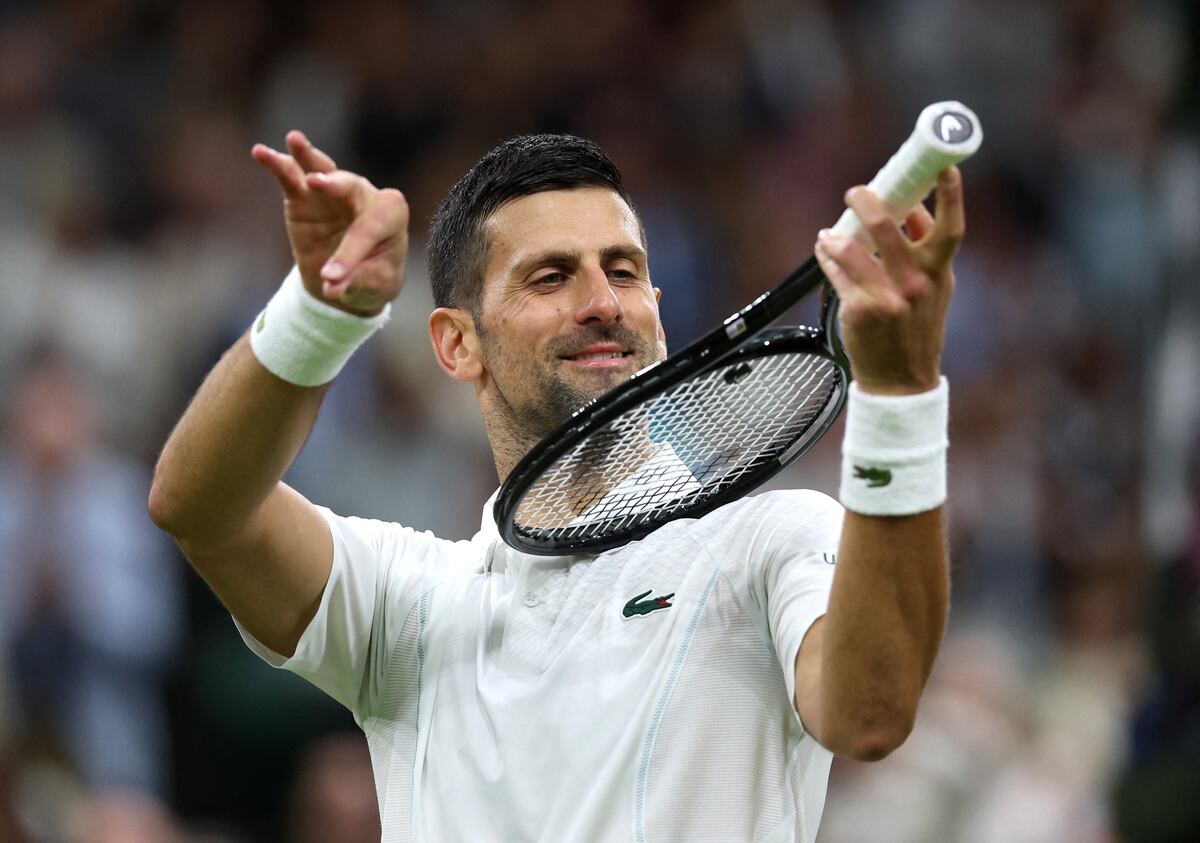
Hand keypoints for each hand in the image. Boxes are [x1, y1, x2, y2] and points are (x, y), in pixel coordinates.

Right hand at [252, 131, 408, 315]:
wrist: (351, 279)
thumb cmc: (372, 276)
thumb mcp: (374, 285)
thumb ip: (354, 282)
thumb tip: (330, 287)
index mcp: (391, 215)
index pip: (368, 229)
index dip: (348, 255)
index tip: (330, 280)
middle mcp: (364, 195)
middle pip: (351, 186)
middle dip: (334, 185)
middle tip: (317, 184)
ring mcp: (333, 191)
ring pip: (321, 169)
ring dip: (307, 155)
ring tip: (294, 141)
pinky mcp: (304, 195)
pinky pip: (291, 176)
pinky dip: (277, 165)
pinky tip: (261, 153)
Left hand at [814, 166, 963, 395]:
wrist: (901, 381)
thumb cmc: (915, 329)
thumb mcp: (934, 290)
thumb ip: (925, 250)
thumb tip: (912, 207)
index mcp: (939, 273)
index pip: (951, 229)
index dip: (951, 197)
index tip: (945, 169)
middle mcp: (916, 283)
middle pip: (887, 228)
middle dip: (867, 202)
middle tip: (855, 192)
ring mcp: (887, 297)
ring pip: (853, 249)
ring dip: (837, 235)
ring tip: (829, 233)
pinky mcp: (860, 310)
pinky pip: (837, 273)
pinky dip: (828, 257)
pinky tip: (824, 251)